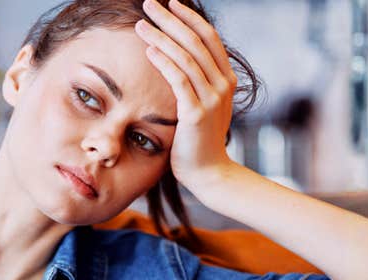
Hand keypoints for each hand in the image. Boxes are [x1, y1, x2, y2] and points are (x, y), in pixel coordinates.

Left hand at [135, 0, 238, 187]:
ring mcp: (211, 98)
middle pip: (196, 41)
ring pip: (186, 57)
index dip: (189, 18)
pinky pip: (179, 80)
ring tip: (142, 23)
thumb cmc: (198, 142)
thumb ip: (196, 85)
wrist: (208, 173)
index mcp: (225, 79)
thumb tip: (176, 64)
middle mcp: (222, 85)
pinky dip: (164, 62)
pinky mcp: (196, 113)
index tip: (170, 3)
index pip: (208, 38)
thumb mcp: (203, 107)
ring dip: (162, 36)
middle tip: (150, 3)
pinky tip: (149, 50)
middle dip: (171, 19)